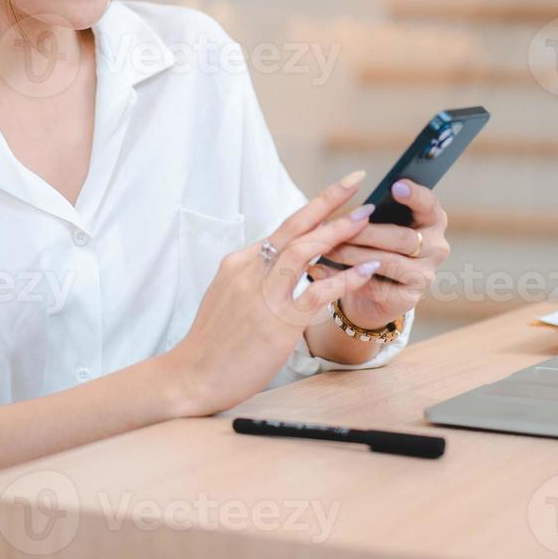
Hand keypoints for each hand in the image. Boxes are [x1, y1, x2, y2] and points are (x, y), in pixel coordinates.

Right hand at [166, 176, 380, 415]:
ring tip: (365, 219)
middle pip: (294, 227)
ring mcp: (263, 295)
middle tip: (357, 182)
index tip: (338, 190)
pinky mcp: (278, 322)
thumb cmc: (212, 343)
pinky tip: (366, 270)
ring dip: (337, 231)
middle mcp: (250, 271)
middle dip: (328, 202)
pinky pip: (317, 292)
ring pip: (304, 250)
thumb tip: (278, 267)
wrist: (191, 377)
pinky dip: (344, 279)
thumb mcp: (229, 297)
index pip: (283, 230)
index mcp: (240, 263)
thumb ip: (254, 279)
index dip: (313, 208)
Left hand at [308, 179, 448, 330]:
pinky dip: (347, 277)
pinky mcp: (407, 299)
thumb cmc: (377, 246)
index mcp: (433, 221)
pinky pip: (375, 287)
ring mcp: (425, 276)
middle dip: (366, 232)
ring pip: (387, 263)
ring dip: (353, 255)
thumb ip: (379, 212)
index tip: (395, 185)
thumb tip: (357, 202)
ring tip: (327, 248)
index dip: (414, 195)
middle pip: (403, 238)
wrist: (374, 291)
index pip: (429, 204)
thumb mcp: (382, 224)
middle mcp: (436, 248)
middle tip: (338, 225)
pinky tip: (324, 269)